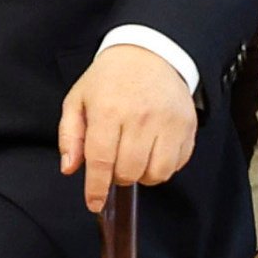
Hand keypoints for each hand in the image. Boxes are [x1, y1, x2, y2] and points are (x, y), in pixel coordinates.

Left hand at [56, 42, 197, 211]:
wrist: (149, 54)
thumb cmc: (109, 79)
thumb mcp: (78, 100)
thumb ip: (70, 135)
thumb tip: (69, 168)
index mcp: (108, 110)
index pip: (102, 160)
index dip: (96, 188)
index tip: (94, 203)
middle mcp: (141, 118)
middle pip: (129, 171)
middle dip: (117, 176)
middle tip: (113, 162)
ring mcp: (168, 123)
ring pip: (156, 173)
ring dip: (141, 175)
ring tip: (133, 157)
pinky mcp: (188, 127)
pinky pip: (177, 165)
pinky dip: (162, 167)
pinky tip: (152, 151)